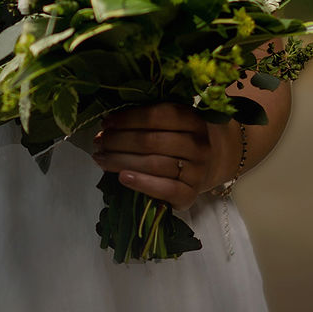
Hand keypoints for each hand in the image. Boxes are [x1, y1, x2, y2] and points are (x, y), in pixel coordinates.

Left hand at [91, 102, 240, 210]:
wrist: (213, 163)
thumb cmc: (183, 138)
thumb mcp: (176, 121)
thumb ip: (151, 118)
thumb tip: (110, 123)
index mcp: (193, 120)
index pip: (156, 116)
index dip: (128, 119)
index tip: (106, 122)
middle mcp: (198, 145)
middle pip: (150, 141)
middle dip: (119, 141)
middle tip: (99, 141)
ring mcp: (196, 171)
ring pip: (152, 164)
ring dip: (121, 161)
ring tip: (100, 158)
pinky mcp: (190, 195)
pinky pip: (164, 189)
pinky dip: (141, 183)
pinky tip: (122, 177)